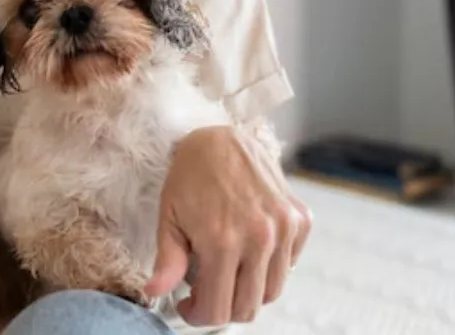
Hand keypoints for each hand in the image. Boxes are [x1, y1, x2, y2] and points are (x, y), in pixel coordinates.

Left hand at [143, 125, 311, 325]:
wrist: (220, 137)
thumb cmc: (189, 177)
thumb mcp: (169, 217)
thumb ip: (168, 261)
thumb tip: (154, 292)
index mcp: (222, 241)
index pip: (218, 309)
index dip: (199, 317)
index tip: (188, 307)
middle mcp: (259, 238)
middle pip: (249, 307)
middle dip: (223, 307)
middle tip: (205, 290)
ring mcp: (284, 228)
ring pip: (272, 291)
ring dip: (248, 290)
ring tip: (226, 268)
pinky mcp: (300, 219)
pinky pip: (290, 264)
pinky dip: (270, 266)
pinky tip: (249, 248)